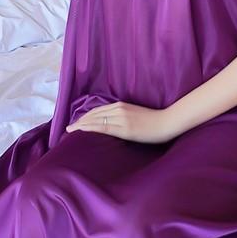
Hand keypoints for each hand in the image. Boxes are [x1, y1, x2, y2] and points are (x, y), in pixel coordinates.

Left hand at [65, 102, 179, 144]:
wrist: (167, 122)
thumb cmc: (154, 121)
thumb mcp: (136, 115)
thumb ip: (124, 117)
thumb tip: (113, 125)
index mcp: (121, 105)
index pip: (98, 110)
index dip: (86, 117)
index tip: (77, 122)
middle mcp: (119, 109)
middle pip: (94, 114)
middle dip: (80, 121)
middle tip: (69, 128)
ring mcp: (121, 118)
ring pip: (96, 120)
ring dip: (81, 125)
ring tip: (71, 131)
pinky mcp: (125, 128)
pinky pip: (103, 128)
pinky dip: (90, 128)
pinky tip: (82, 131)